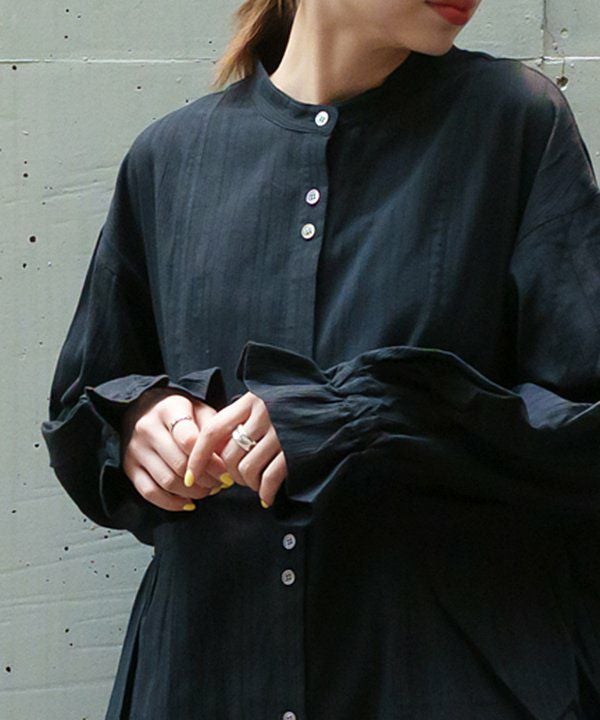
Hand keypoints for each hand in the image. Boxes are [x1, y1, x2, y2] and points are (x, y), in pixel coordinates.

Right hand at [120, 387, 229, 511]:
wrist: (144, 407)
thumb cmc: (181, 411)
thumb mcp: (200, 410)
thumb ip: (214, 431)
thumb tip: (226, 459)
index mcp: (168, 409)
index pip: (189, 440)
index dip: (211, 461)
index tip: (226, 473)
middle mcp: (148, 428)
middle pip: (179, 464)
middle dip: (205, 480)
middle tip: (220, 484)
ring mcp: (136, 449)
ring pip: (166, 481)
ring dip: (192, 492)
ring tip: (208, 491)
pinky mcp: (129, 466)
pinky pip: (149, 492)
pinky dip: (171, 503)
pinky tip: (188, 502)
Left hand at [184, 391, 287, 507]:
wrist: (333, 405)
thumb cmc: (291, 407)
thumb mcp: (262, 403)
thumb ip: (239, 419)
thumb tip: (212, 450)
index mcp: (250, 402)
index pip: (213, 431)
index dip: (198, 457)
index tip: (191, 476)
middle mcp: (263, 415)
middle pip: (229, 455)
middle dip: (229, 474)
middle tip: (237, 479)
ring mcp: (280, 433)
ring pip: (247, 469)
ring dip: (247, 483)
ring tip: (254, 483)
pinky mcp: (295, 450)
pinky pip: (270, 478)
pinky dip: (265, 492)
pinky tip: (265, 498)